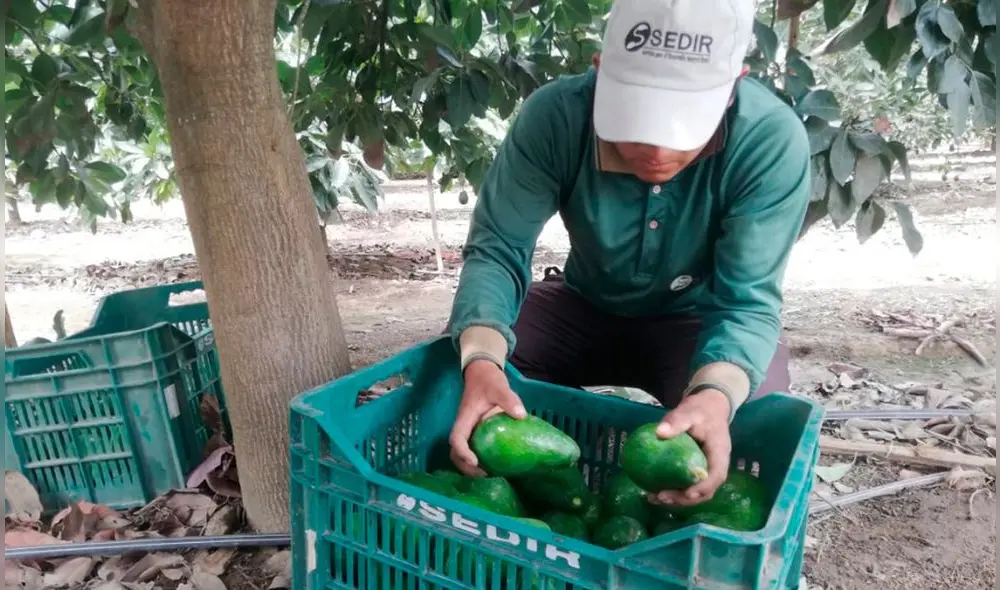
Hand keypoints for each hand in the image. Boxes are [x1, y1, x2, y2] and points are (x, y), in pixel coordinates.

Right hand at [449, 359, 526, 476]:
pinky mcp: (473, 431)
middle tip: (484, 475)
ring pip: (460, 453)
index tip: (476, 462)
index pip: (457, 439)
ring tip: (488, 474)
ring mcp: (467, 430)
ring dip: (469, 467)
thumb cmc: (488, 381)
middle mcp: (463, 426)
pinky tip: (492, 464)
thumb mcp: (499, 387)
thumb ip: (508, 400)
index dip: (463, 453)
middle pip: (455, 452)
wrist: (481, 372)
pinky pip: (470, 449)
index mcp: (465, 418)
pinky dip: (476, 461)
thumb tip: (521, 415)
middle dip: (466, 467)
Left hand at [648, 389, 731, 506]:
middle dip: (684, 499)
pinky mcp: (698, 471)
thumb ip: (676, 421)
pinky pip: (689, 486)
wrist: (709, 407)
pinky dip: (675, 493)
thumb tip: (658, 433)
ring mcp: (708, 471)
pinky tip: (656, 492)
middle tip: (661, 497)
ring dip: (678, 500)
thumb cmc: (701, 410)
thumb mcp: (689, 411)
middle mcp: (717, 466)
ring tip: (655, 498)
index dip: (702, 488)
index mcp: (720, 454)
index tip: (685, 494)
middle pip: (706, 491)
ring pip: (697, 493)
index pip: (716, 477)